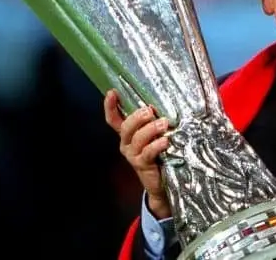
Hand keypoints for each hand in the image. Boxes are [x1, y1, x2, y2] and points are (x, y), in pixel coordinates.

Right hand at [104, 89, 171, 218]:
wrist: (160, 182)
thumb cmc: (158, 153)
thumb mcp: (153, 136)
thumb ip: (152, 122)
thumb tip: (159, 105)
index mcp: (127, 134)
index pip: (113, 119)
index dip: (110, 106)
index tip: (112, 92)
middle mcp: (126, 144)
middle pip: (126, 127)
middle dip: (137, 117)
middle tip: (150, 111)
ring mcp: (132, 155)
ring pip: (137, 138)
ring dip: (151, 128)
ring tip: (163, 123)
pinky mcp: (142, 165)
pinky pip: (148, 152)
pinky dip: (156, 145)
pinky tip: (165, 140)